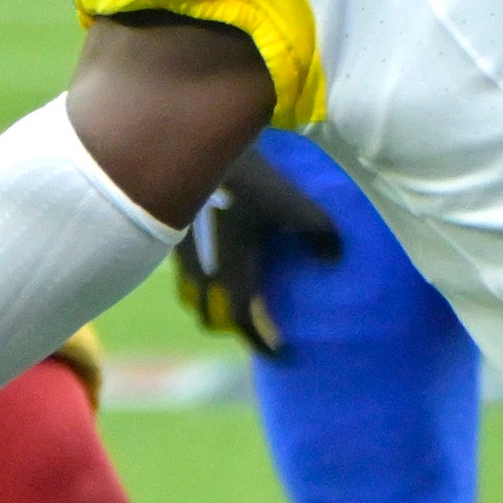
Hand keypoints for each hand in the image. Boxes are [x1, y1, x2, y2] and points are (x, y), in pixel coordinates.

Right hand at [173, 145, 342, 353]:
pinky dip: (199, 279)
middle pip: (210, 317)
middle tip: (257, 323)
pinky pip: (182, 272)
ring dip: (212, 304)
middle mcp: (200, 272)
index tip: (282, 354)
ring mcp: (179, 254)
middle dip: (232, 326)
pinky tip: (214, 258)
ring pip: (191, 296)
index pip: (243, 323)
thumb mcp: (293, 205)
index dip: (263, 343)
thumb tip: (332, 260)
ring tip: (234, 294)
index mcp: (230, 273)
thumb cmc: (246, 180)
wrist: (194, 147)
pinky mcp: (170, 235)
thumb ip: (321, 234)